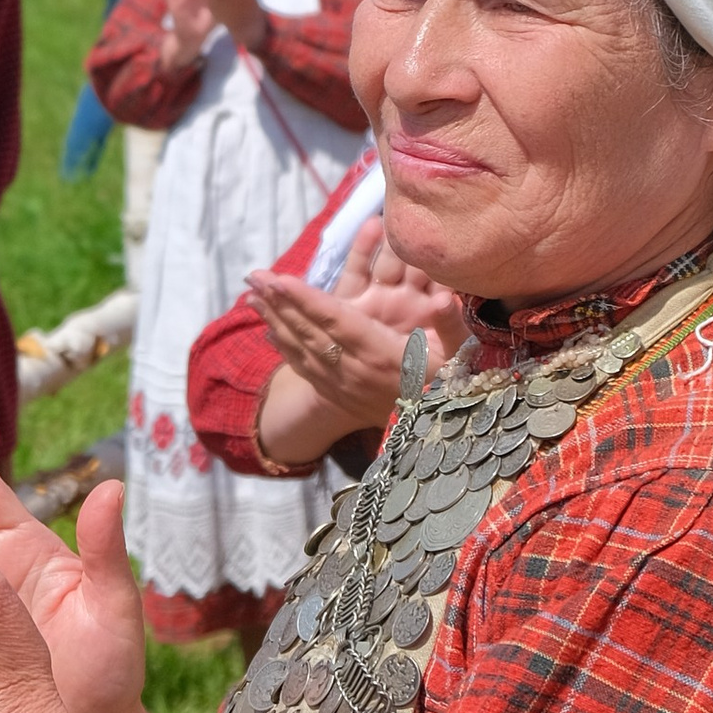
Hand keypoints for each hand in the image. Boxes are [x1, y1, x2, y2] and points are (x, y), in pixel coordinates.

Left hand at [247, 217, 468, 465]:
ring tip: (252, 297)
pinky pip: (305, 370)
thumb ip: (450, 323)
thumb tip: (444, 298)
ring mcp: (344, 387)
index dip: (305, 300)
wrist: (442, 436)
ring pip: (301, 350)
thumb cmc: (456, 385)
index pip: (335, 322)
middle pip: (309, 332)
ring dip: (275, 322)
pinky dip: (284, 349)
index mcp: (381, 355)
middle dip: (279, 303)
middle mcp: (355, 370)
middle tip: (252, 276)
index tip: (276, 279)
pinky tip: (269, 334)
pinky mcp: (340, 397)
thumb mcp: (461, 356)